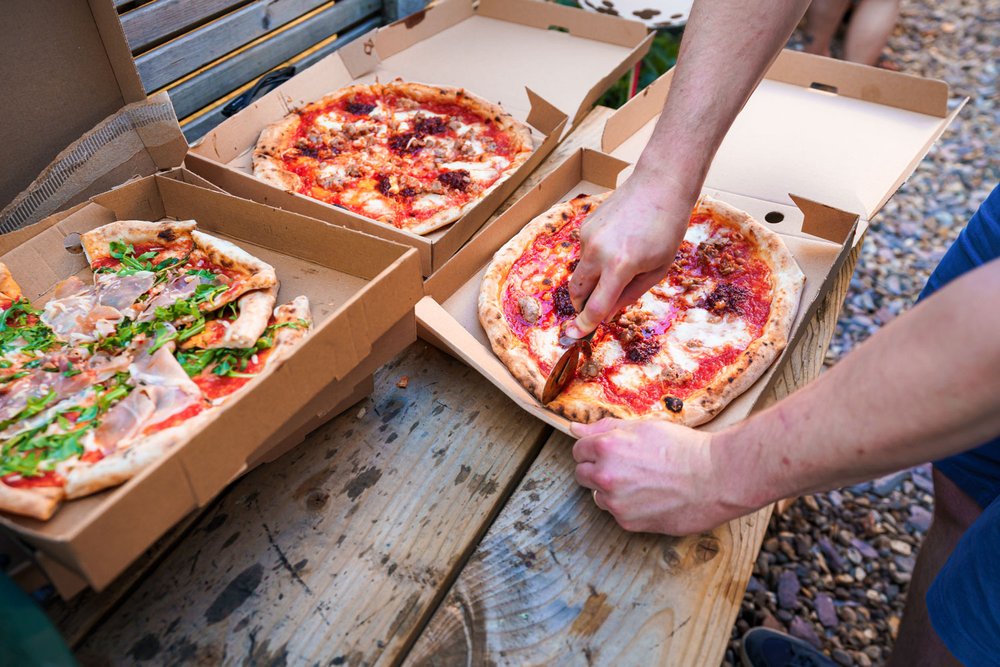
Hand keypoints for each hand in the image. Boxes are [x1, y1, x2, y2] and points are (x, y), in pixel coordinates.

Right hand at [565, 169, 695, 337]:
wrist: (659, 185)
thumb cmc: (666, 229)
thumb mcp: (657, 269)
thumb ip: (629, 295)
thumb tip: (607, 313)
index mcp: (620, 265)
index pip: (595, 306)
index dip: (584, 326)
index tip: (573, 336)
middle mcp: (597, 251)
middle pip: (577, 291)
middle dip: (582, 305)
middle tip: (595, 310)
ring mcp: (588, 237)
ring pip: (580, 272)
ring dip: (592, 280)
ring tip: (619, 267)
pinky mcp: (585, 226)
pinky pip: (584, 253)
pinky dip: (595, 260)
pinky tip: (617, 246)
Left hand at [571, 417, 755, 534]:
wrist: (715, 477)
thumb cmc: (682, 448)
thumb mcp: (643, 427)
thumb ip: (604, 428)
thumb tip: (575, 429)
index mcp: (606, 448)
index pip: (578, 451)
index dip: (594, 449)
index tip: (610, 451)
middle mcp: (605, 476)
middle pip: (582, 474)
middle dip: (598, 469)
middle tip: (627, 467)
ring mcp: (615, 502)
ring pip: (599, 496)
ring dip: (612, 490)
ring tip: (644, 482)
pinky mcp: (628, 523)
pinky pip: (618, 513)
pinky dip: (629, 507)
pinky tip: (652, 498)